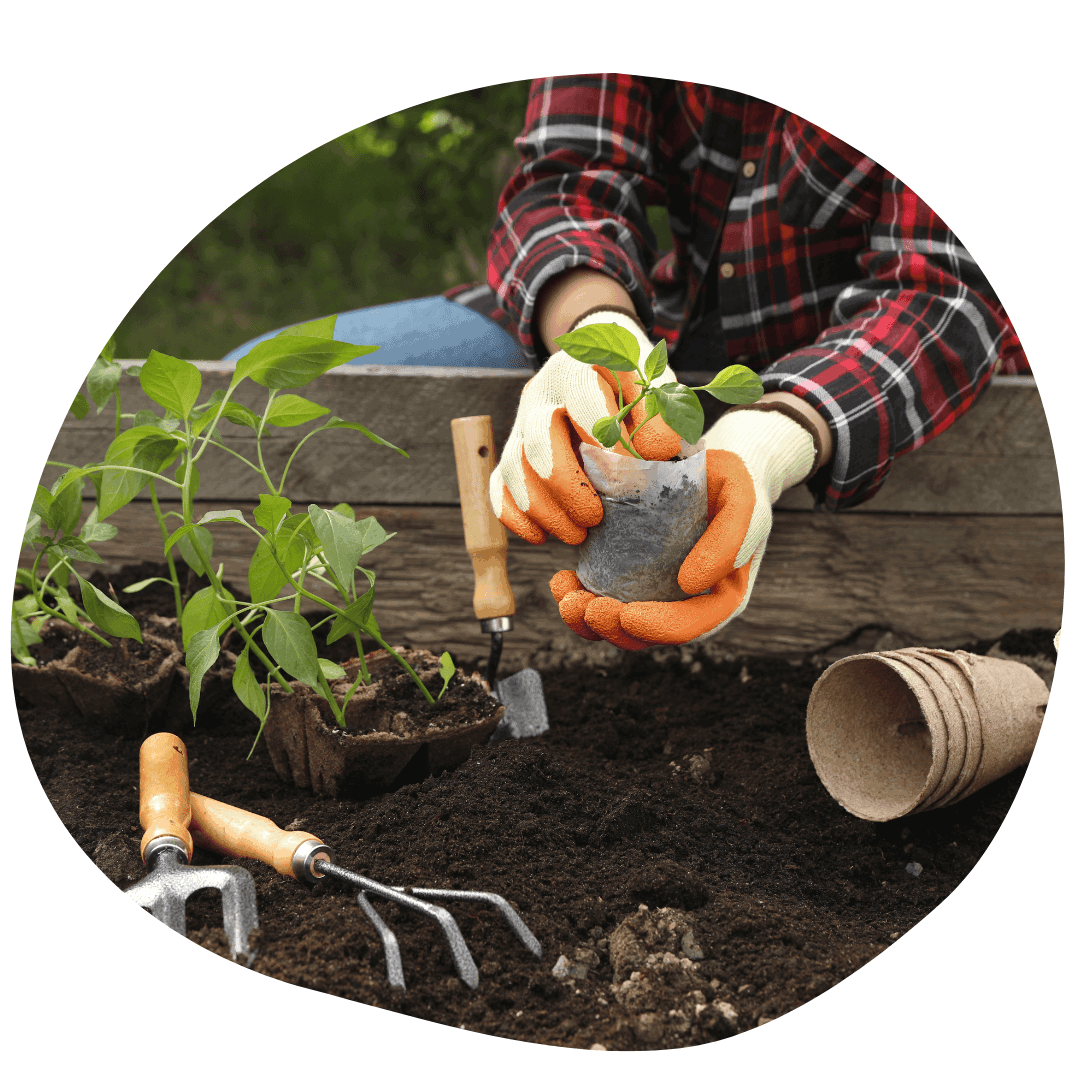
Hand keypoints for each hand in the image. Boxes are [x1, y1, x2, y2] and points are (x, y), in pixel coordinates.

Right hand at [489, 310, 681, 544]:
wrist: (602, 373)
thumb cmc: (635, 386)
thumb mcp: (656, 386)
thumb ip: (662, 414)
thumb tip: (654, 454)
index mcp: (578, 369)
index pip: (584, 403)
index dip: (608, 442)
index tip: (635, 473)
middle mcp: (541, 393)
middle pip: (539, 441)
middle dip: (567, 488)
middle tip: (596, 517)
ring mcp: (521, 424)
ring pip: (515, 469)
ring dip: (544, 509)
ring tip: (578, 534)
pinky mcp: (513, 451)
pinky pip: (499, 486)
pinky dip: (516, 516)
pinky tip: (542, 535)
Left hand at [550, 409, 819, 647]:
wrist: (708, 464)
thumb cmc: (730, 482)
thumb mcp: (742, 499)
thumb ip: (731, 538)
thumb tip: (690, 584)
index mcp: (720, 595)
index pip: (691, 625)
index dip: (659, 628)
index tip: (627, 615)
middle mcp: (687, 602)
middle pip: (649, 635)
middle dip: (614, 629)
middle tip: (587, 608)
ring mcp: (655, 592)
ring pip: (619, 624)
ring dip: (588, 621)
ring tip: (568, 600)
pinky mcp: (628, 575)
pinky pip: (602, 597)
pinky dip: (578, 595)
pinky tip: (562, 580)